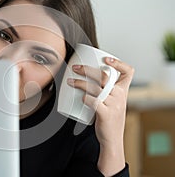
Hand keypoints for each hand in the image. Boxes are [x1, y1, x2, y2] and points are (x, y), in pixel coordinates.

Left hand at [67, 57, 133, 175]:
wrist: (113, 139)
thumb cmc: (110, 119)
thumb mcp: (113, 102)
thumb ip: (105, 91)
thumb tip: (85, 77)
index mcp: (122, 91)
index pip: (128, 72)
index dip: (118, 63)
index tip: (105, 59)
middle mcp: (119, 96)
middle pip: (104, 76)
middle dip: (88, 69)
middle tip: (75, 68)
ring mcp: (113, 105)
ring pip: (95, 88)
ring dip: (80, 83)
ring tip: (70, 81)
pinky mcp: (105, 114)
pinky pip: (93, 102)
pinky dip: (85, 98)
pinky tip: (80, 97)